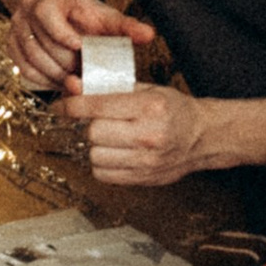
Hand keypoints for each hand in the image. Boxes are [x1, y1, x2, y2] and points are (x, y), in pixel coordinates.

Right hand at [6, 0, 156, 93]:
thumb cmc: (77, 6)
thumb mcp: (101, 11)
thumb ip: (124, 25)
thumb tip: (150, 35)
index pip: (48, 16)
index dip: (64, 35)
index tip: (80, 48)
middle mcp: (26, 12)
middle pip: (43, 45)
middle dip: (66, 65)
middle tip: (86, 78)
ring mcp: (15, 29)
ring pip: (32, 60)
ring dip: (55, 77)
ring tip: (76, 84)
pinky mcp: (10, 44)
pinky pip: (24, 70)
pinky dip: (42, 81)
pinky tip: (59, 85)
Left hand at [60, 80, 206, 189]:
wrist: (202, 136)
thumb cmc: (173, 109)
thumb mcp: (148, 89)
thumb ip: (112, 89)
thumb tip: (75, 87)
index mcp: (150, 106)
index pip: (98, 106)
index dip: (74, 105)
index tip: (62, 105)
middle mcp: (149, 134)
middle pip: (94, 132)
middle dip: (92, 125)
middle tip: (101, 120)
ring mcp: (147, 160)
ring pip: (96, 156)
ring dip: (96, 146)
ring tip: (110, 138)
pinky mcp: (143, 179)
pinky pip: (103, 174)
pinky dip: (102, 164)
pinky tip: (115, 153)